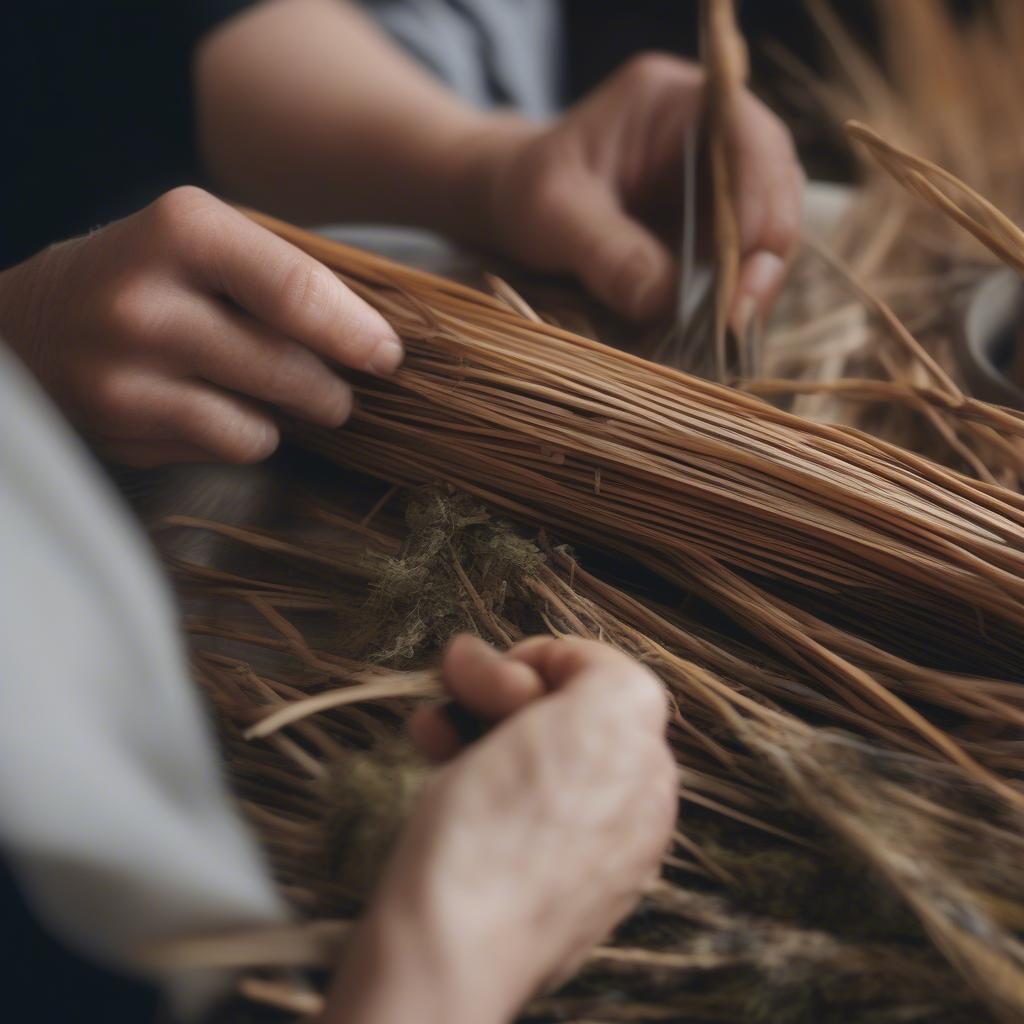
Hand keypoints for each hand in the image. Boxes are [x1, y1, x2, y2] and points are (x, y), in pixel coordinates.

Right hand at [0, 186, 401, 465]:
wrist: (37, 320)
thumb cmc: (152, 277)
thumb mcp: (208, 242)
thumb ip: (284, 278)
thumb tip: (377, 342)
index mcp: (183, 229)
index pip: (296, 291)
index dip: (355, 333)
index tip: (386, 357)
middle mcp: (146, 300)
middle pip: (286, 369)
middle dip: (332, 393)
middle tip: (337, 393)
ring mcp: (126, 370)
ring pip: (261, 426)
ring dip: (290, 420)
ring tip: (281, 399)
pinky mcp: (119, 424)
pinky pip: (225, 449)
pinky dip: (246, 438)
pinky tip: (226, 411)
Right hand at [325, 636, 676, 1023]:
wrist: (443, 951)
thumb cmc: (504, 834)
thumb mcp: (588, 721)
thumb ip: (605, 675)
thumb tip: (551, 671)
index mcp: (649, 770)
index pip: (601, 675)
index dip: (535, 658)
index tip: (484, 673)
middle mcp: (629, 811)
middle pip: (563, 712)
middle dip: (497, 690)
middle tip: (450, 686)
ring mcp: (579, 851)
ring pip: (526, 754)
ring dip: (473, 726)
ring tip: (429, 731)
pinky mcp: (533, 880)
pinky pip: (510, 803)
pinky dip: (473, 775)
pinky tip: (435, 768)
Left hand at [465, 54, 803, 326]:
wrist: (507, 199)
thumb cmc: (522, 188)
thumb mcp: (552, 215)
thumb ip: (608, 253)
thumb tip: (666, 303)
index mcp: (677, 103)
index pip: (751, 141)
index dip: (764, 207)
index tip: (746, 276)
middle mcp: (712, 136)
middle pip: (774, 191)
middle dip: (763, 260)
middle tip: (738, 323)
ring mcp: (715, 183)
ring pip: (764, 233)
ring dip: (750, 286)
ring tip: (724, 337)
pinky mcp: (707, 227)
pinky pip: (736, 263)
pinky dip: (727, 299)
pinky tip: (710, 333)